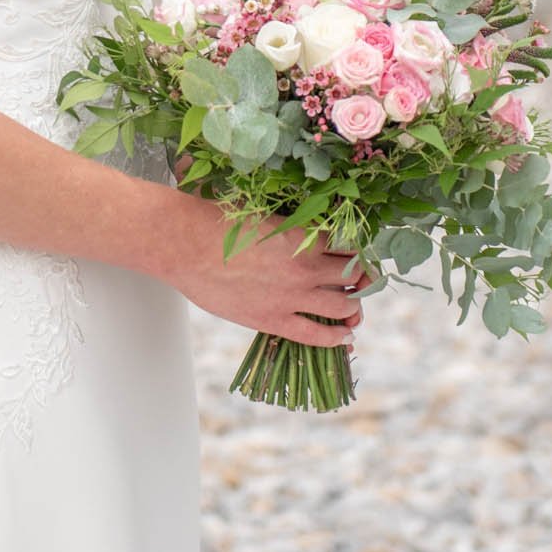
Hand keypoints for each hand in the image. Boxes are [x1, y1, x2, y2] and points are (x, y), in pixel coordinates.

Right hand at [154, 175, 363, 347]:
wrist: (187, 245)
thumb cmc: (219, 221)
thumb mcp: (265, 213)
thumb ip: (292, 225)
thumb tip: (309, 228)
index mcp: (306, 236)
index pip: (352, 245)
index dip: (361, 251)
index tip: (361, 254)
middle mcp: (307, 267)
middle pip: (355, 276)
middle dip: (364, 279)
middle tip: (364, 281)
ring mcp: (292, 297)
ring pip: (344, 307)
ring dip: (355, 308)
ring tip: (355, 309)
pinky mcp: (274, 320)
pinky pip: (316, 335)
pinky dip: (336, 337)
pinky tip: (345, 336)